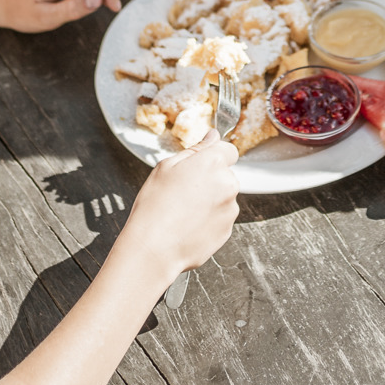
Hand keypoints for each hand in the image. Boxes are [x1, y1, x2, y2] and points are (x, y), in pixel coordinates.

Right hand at [122, 132, 239, 284]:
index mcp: (213, 163)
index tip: (202, 164)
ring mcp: (230, 209)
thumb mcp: (166, 167)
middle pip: (225, 176)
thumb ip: (195, 150)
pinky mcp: (227, 230)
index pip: (228, 150)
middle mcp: (227, 184)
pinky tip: (188, 225)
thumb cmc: (155, 207)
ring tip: (183, 212)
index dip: (214, 156)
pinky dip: (208, 221)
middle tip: (183, 192)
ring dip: (209, 202)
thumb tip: (212, 137)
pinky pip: (220, 219)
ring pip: (223, 198)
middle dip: (209, 180)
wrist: (154, 248)